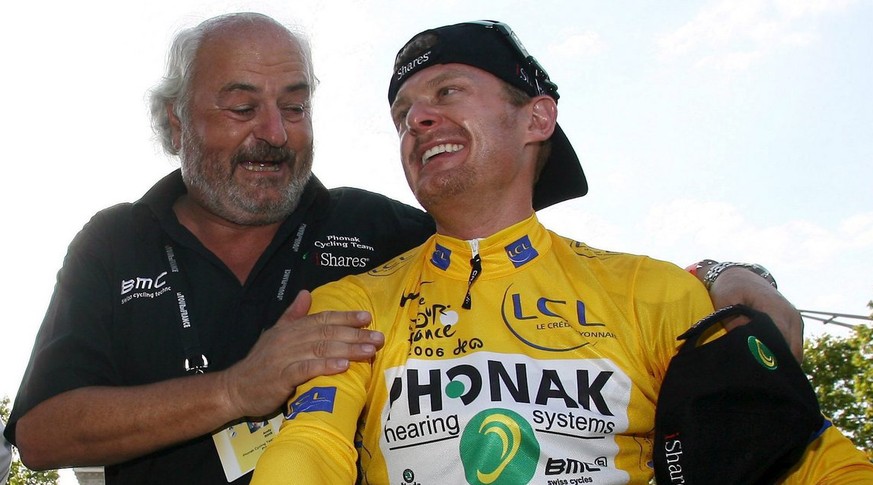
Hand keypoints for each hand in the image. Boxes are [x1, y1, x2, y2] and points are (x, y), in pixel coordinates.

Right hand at [220, 290, 383, 418]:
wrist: (235, 388)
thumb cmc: (260, 364)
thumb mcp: (275, 334)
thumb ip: (293, 315)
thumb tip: (306, 293)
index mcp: (291, 329)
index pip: (322, 319)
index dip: (346, 317)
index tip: (368, 318)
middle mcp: (290, 339)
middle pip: (327, 333)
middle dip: (355, 334)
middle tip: (378, 337)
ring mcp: (285, 358)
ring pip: (321, 349)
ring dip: (348, 348)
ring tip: (369, 350)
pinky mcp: (281, 377)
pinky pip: (306, 369)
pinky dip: (325, 365)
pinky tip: (343, 365)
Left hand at [694, 264, 803, 360]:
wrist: (739, 276)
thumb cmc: (730, 288)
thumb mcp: (726, 302)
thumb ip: (735, 322)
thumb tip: (747, 343)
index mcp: (776, 310)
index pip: (781, 342)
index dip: (771, 359)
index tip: (757, 370)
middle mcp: (791, 316)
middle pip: (791, 351)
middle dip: (776, 364)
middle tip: (757, 375)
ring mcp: (795, 320)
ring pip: (794, 351)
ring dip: (779, 360)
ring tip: (760, 369)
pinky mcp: (793, 324)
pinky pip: (792, 346)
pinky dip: (781, 354)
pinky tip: (765, 361)